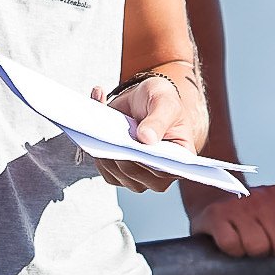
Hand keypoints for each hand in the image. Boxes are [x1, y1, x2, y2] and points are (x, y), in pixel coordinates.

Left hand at [88, 80, 188, 194]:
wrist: (143, 99)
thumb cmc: (161, 101)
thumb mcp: (165, 103)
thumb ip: (158, 121)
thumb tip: (146, 140)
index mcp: (180, 161)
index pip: (165, 170)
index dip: (149, 162)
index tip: (134, 147)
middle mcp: (159, 175)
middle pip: (135, 173)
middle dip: (120, 153)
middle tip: (110, 134)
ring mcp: (136, 176)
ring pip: (114, 171)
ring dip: (104, 148)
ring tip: (101, 126)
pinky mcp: (116, 170)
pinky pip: (101, 164)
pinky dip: (93, 144)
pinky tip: (95, 124)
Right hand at [189, 183, 274, 256]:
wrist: (214, 196)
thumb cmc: (258, 210)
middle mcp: (262, 196)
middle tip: (263, 239)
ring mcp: (237, 205)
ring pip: (258, 248)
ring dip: (252, 251)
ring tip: (246, 239)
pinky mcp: (215, 216)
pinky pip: (232, 245)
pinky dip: (232, 249)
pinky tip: (230, 238)